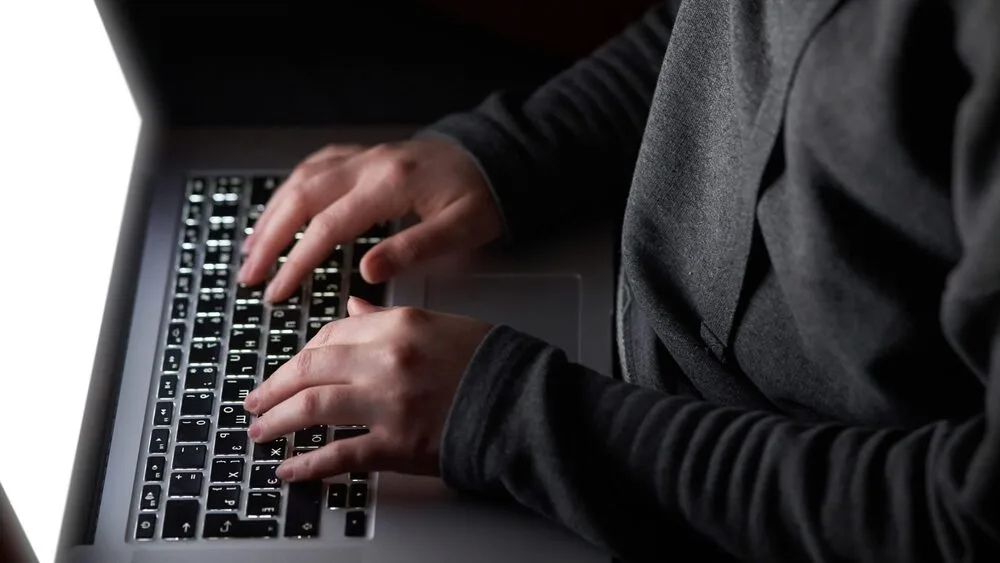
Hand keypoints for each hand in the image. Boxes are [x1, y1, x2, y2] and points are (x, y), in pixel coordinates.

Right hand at [239, 139, 503, 301]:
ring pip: (301, 179)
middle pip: (301, 198)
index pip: (327, 226)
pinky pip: (316, 166)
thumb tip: (366, 272)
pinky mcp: (367, 157)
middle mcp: (370, 164)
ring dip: (272, 214)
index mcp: (390, 184)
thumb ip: (413, 248)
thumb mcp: (462, 229)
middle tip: (249, 275)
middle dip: (269, 239)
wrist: (498, 158)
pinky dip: (291, 189)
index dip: (296, 262)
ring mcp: (365, 156)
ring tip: (252, 250)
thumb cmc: (484, 196)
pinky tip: (280, 208)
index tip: (276, 292)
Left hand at [243, 297, 491, 480]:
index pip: (330, 334)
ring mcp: (388, 404)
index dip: (301, 355)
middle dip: (273, 388)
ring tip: (260, 432)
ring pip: (312, 409)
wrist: (526, 404)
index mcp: (398, 325)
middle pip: (309, 369)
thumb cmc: (490, 364)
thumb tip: (353, 307)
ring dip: (277, 422)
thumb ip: (389, 319)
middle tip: (255, 401)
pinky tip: (289, 469)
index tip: (288, 369)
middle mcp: (387, 360)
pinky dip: (307, 464)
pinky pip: (338, 454)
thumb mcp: (440, 325)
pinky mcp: (396, 445)